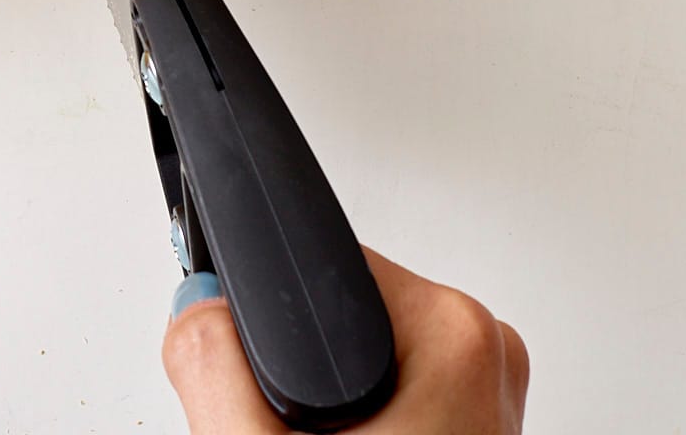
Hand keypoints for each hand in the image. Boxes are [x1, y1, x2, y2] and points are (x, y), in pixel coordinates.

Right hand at [163, 250, 526, 432]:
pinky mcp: (478, 433)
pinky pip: (396, 400)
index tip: (255, 378)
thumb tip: (196, 311)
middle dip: (297, 374)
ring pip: (368, 363)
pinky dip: (360, 431)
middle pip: (344, 314)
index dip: (266, 322)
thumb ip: (211, 366)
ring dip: (328, 411)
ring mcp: (490, 402)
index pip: (327, 267)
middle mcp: (486, 358)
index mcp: (452, 336)